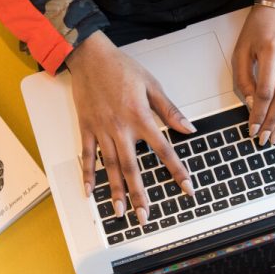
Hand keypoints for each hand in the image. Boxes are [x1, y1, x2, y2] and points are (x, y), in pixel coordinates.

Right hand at [67, 31, 195, 223]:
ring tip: (120, 212)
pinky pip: (87, 156)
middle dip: (140, 195)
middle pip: (133, 168)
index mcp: (140, 117)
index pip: (164, 150)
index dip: (177, 170)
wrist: (90, 56)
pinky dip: (88, 175)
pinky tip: (91, 192)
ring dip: (115, 191)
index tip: (186, 187)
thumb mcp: (152, 85)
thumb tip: (188, 129)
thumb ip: (169, 110)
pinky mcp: (86, 128)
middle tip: (145, 216)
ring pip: (111, 167)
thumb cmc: (121, 68)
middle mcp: (120, 128)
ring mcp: (101, 130)